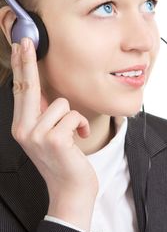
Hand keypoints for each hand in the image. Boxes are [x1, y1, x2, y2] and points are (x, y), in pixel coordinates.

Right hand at [10, 37, 97, 230]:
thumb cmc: (63, 160)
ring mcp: (37, 135)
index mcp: (22, 126)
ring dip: (73, 118)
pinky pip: (74, 115)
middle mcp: (24, 129)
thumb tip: (45, 92)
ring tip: (72, 134)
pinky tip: (78, 138)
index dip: (20, 66)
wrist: (71, 190)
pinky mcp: (54, 140)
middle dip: (27, 61)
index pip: (20, 91)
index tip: (20, 46)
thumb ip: (44, 114)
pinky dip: (81, 126)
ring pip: (62, 104)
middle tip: (26, 41)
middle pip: (28, 87)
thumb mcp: (48, 135)